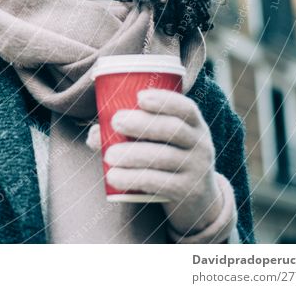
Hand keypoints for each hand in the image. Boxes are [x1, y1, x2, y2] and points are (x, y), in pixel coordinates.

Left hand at [85, 88, 235, 238]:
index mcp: (194, 125)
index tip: (139, 97)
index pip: (186, 108)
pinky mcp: (187, 192)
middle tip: (116, 121)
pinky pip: (160, 183)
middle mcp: (200, 144)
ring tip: (108, 155)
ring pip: (164, 157)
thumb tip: (95, 134)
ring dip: (132, 154)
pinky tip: (113, 176)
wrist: (199, 200)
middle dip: (142, 123)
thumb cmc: (169, 160)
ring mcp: (196, 169)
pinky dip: (133, 178)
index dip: (164, 100)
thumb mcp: (163, 142)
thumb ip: (131, 133)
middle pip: (173, 129)